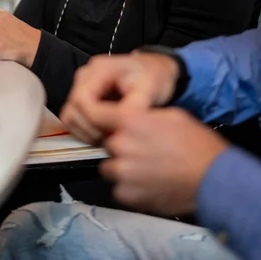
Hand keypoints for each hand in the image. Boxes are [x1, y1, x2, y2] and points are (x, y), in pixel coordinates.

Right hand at [60, 52, 178, 144]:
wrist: (154, 70)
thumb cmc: (153, 76)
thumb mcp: (149, 88)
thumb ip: (134, 105)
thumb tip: (121, 124)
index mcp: (99, 69)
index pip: (82, 100)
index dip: (93, 121)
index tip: (111, 131)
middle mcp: (85, 75)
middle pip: (72, 110)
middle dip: (90, 130)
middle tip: (112, 139)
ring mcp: (81, 86)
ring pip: (70, 117)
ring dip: (85, 132)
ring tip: (109, 137)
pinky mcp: (82, 97)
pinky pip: (74, 119)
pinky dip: (85, 130)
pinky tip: (104, 133)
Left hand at [100, 108, 228, 214]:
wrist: (213, 178)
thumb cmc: (195, 142)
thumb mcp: (170, 115)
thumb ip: (144, 116)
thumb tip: (132, 119)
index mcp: (130, 121)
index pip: (97, 113)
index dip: (100, 118)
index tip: (104, 123)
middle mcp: (121, 145)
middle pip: (107, 144)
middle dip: (120, 146)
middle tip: (140, 150)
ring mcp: (123, 173)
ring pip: (110, 168)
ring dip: (122, 168)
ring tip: (144, 170)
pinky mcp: (128, 196)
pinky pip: (119, 190)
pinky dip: (130, 188)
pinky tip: (148, 185)